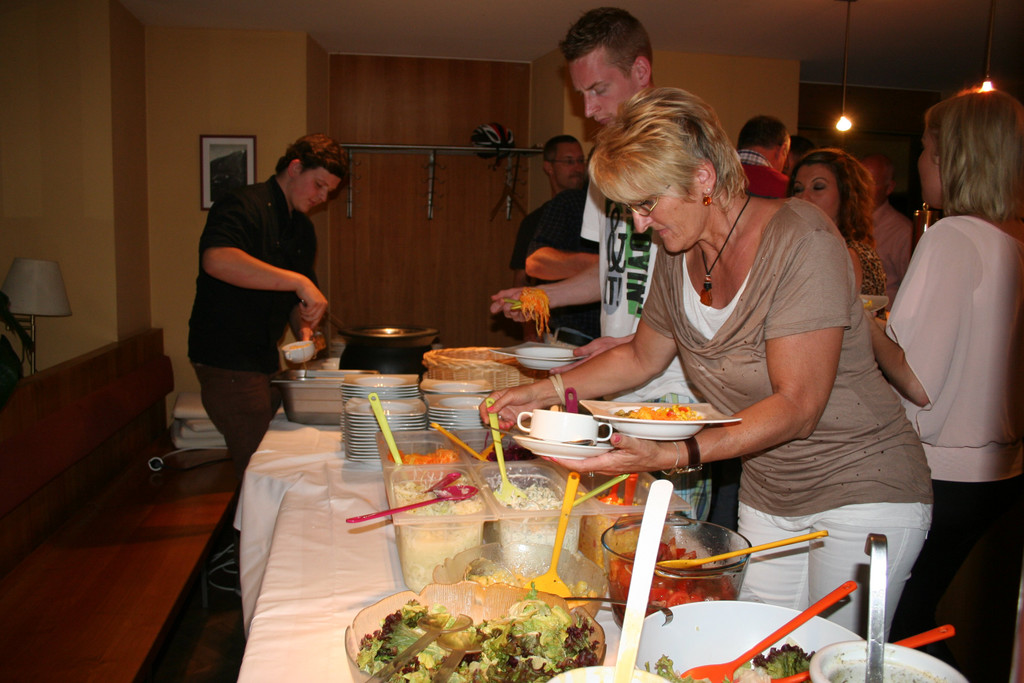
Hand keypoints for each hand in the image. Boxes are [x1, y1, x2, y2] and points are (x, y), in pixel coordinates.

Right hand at [295, 281, 327, 327]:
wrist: (301, 284)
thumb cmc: (304, 293)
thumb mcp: (311, 303)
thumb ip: (313, 311)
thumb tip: (313, 326)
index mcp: (324, 305)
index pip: (319, 318)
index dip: (313, 323)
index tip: (310, 327)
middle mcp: (324, 304)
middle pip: (315, 318)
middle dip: (306, 317)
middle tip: (300, 312)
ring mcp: (320, 303)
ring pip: (311, 316)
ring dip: (303, 313)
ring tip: (300, 306)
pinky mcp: (315, 303)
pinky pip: (307, 312)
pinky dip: (302, 309)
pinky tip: (300, 303)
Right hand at [479, 381, 557, 430]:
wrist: (537, 397)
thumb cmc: (525, 391)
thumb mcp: (510, 395)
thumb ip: (500, 403)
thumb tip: (490, 410)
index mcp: (497, 397)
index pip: (485, 405)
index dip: (483, 413)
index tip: (486, 420)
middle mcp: (500, 405)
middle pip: (490, 415)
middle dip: (492, 421)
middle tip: (497, 424)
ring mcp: (506, 412)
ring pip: (498, 421)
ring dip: (500, 424)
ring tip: (506, 425)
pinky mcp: (512, 418)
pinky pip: (506, 424)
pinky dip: (506, 426)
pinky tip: (510, 424)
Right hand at [489, 286, 526, 321]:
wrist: (538, 294)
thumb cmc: (525, 292)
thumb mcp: (513, 291)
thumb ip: (503, 294)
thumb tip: (492, 298)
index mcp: (505, 304)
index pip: (495, 308)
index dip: (496, 306)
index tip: (501, 301)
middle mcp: (510, 311)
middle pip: (505, 312)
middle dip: (508, 306)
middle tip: (515, 300)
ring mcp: (517, 316)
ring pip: (512, 315)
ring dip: (516, 307)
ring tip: (521, 300)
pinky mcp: (524, 319)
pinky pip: (520, 316)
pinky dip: (523, 310)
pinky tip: (526, 305)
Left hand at [542, 433, 672, 474]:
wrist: (659, 457)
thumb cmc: (649, 453)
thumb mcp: (639, 445)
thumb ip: (625, 441)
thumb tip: (614, 437)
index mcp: (607, 463)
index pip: (580, 465)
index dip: (564, 462)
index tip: (550, 456)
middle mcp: (603, 465)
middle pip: (576, 465)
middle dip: (559, 459)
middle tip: (544, 450)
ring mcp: (605, 463)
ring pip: (581, 462)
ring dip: (567, 457)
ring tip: (552, 449)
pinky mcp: (608, 459)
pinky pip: (588, 459)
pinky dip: (577, 454)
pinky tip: (572, 447)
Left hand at [549, 333, 634, 373]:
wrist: (637, 353)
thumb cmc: (621, 346)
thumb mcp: (603, 343)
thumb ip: (588, 348)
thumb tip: (575, 352)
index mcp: (592, 361)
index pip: (574, 367)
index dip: (563, 370)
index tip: (553, 372)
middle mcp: (594, 368)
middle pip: (576, 373)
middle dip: (565, 376)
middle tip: (553, 378)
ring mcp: (599, 371)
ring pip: (583, 375)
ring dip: (574, 377)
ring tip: (563, 378)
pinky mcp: (604, 372)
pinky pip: (591, 374)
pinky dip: (584, 376)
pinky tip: (579, 377)